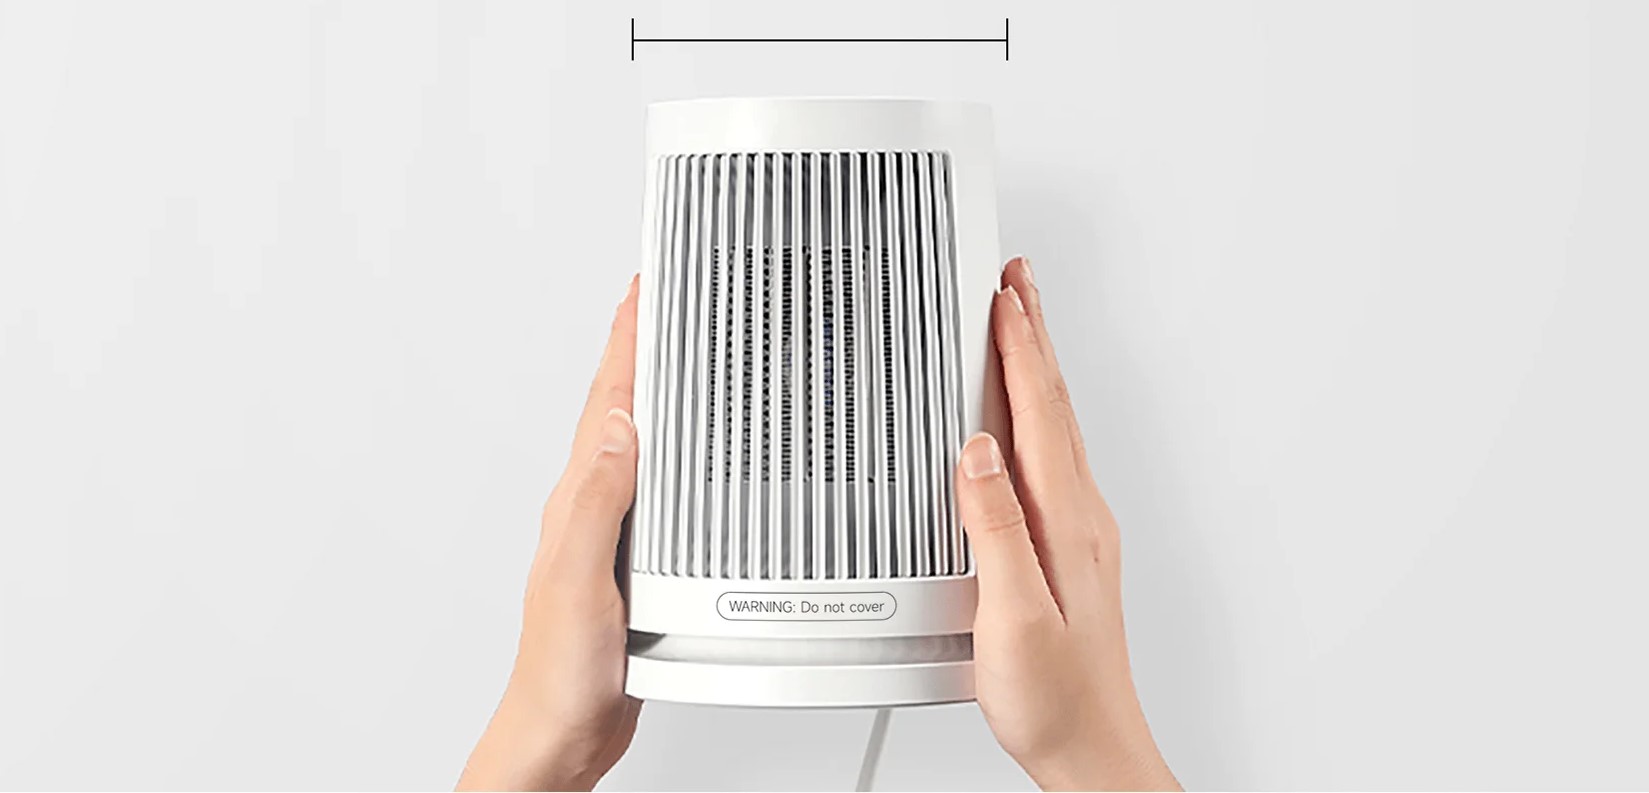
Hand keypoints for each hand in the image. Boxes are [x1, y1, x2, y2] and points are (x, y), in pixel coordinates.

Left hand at [458, 277, 641, 791]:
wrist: (562, 732)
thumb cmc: (560, 670)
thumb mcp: (580, 577)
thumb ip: (600, 500)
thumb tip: (625, 427)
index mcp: (578, 499)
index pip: (609, 399)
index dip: (627, 337)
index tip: (647, 284)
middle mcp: (593, 508)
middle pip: (625, 407)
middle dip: (645, 345)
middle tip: (668, 297)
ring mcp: (613, 534)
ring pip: (645, 443)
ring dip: (662, 392)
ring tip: (685, 349)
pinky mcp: (634, 563)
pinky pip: (661, 490)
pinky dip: (681, 455)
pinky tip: (697, 456)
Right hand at [956, 258, 1178, 790]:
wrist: (1090, 746)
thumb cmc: (1055, 696)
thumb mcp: (1013, 615)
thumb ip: (996, 530)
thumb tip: (977, 453)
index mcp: (1066, 522)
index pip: (1039, 414)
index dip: (1019, 349)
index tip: (1003, 296)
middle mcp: (1080, 517)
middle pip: (1054, 405)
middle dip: (1034, 336)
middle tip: (1017, 281)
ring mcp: (1078, 531)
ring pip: (1054, 426)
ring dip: (1035, 368)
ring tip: (1019, 324)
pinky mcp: (1068, 549)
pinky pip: (1048, 457)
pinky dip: (1032, 415)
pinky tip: (1017, 417)